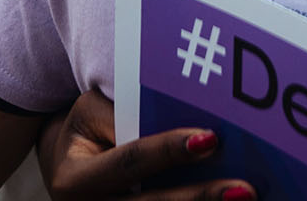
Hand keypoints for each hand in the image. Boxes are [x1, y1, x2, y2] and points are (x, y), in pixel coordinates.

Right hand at [36, 88, 254, 200]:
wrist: (62, 168)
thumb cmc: (84, 133)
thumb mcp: (90, 114)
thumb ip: (125, 115)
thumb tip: (181, 126)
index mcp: (74, 180)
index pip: (130, 162)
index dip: (169, 150)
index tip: (210, 139)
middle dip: (201, 198)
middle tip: (244, 190)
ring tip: (242, 199)